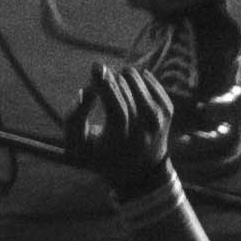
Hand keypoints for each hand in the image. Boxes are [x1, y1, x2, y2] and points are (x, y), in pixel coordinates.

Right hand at [66, 55, 178, 195]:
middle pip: (127, 93)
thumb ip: (73, 119)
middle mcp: (143, 134)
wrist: (137, 170)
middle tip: (99, 73)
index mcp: (121, 144)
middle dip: (110, 78)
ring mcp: (158, 122)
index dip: (105, 88)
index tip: (94, 69)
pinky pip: (150, 81)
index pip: (117, 112)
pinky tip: (128, 84)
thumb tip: (85, 91)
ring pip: (139, 82)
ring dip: (123, 75)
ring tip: (113, 81)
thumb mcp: (77, 144)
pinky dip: (137, 78)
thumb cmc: (100, 153)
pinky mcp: (168, 111)